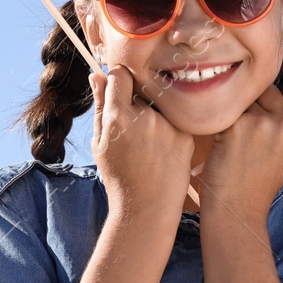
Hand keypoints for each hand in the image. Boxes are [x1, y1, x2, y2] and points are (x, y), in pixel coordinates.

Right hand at [90, 63, 194, 222]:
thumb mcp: (100, 143)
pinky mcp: (186, 135)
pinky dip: (170, 128)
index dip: (119, 80)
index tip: (120, 90)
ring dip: (155, 113)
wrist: (147, 208)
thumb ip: (100, 107)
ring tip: (149, 143)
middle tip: (134, 127)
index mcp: (118, 117)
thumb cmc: (119, 176)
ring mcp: (169, 125)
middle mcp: (145, 116)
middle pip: (142, 88)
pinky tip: (163, 149)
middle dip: (137, 100)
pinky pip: (177, 118)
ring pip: (161, 103)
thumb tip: (96, 74)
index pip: (121, 74)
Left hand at [200, 79, 282, 226]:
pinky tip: (222, 140)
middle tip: (249, 129)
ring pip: (244, 96)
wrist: (237, 206)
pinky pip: (225, 108)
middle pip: (269, 88)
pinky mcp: (234, 126)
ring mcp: (259, 123)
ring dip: (238, 110)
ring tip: (236, 137)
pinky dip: (222, 119)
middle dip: (257, 101)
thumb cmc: (260, 179)